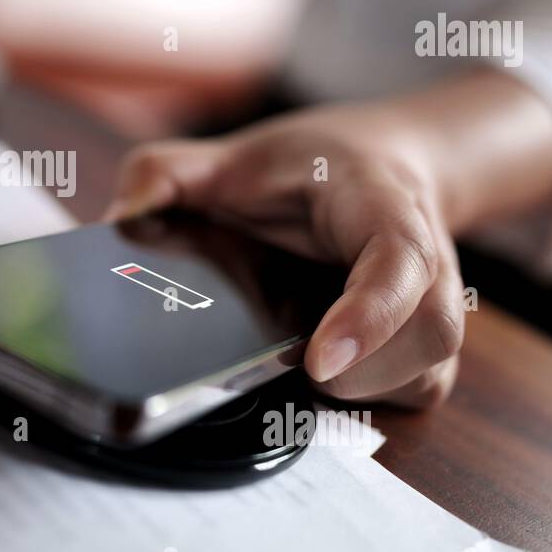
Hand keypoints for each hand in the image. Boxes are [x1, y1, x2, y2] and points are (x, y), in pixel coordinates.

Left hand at [106, 101, 464, 408]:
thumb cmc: (309, 166)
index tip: (317, 359)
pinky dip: (373, 395)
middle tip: (302, 372)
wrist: (384, 162)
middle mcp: (424, 259)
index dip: (369, 313)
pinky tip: (324, 371)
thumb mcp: (234, 156)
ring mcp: (432, 304)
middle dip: (368, 372)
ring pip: (431, 370)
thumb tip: (117, 219)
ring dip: (367, 389)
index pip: (400, 257)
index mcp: (377, 202)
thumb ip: (168, 174)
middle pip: (433, 332)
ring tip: (306, 366)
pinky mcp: (425, 343)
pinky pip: (420, 388)